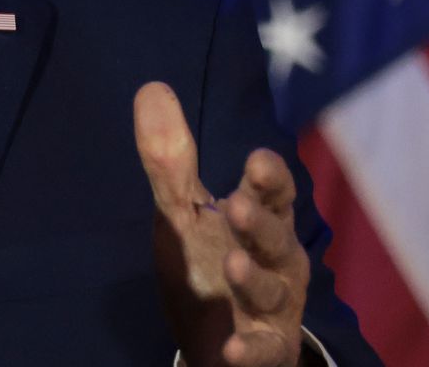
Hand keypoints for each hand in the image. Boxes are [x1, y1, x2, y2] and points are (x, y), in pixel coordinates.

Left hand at [133, 82, 309, 366]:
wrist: (217, 341)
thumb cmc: (208, 263)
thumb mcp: (183, 213)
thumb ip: (170, 162)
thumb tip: (151, 88)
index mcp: (261, 219)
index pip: (272, 192)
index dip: (269, 178)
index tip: (257, 159)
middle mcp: (277, 260)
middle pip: (275, 237)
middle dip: (260, 222)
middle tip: (238, 204)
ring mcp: (274, 307)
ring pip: (272, 291)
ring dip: (254, 278)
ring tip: (233, 262)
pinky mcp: (266, 348)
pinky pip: (264, 350)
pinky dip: (252, 349)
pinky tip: (236, 347)